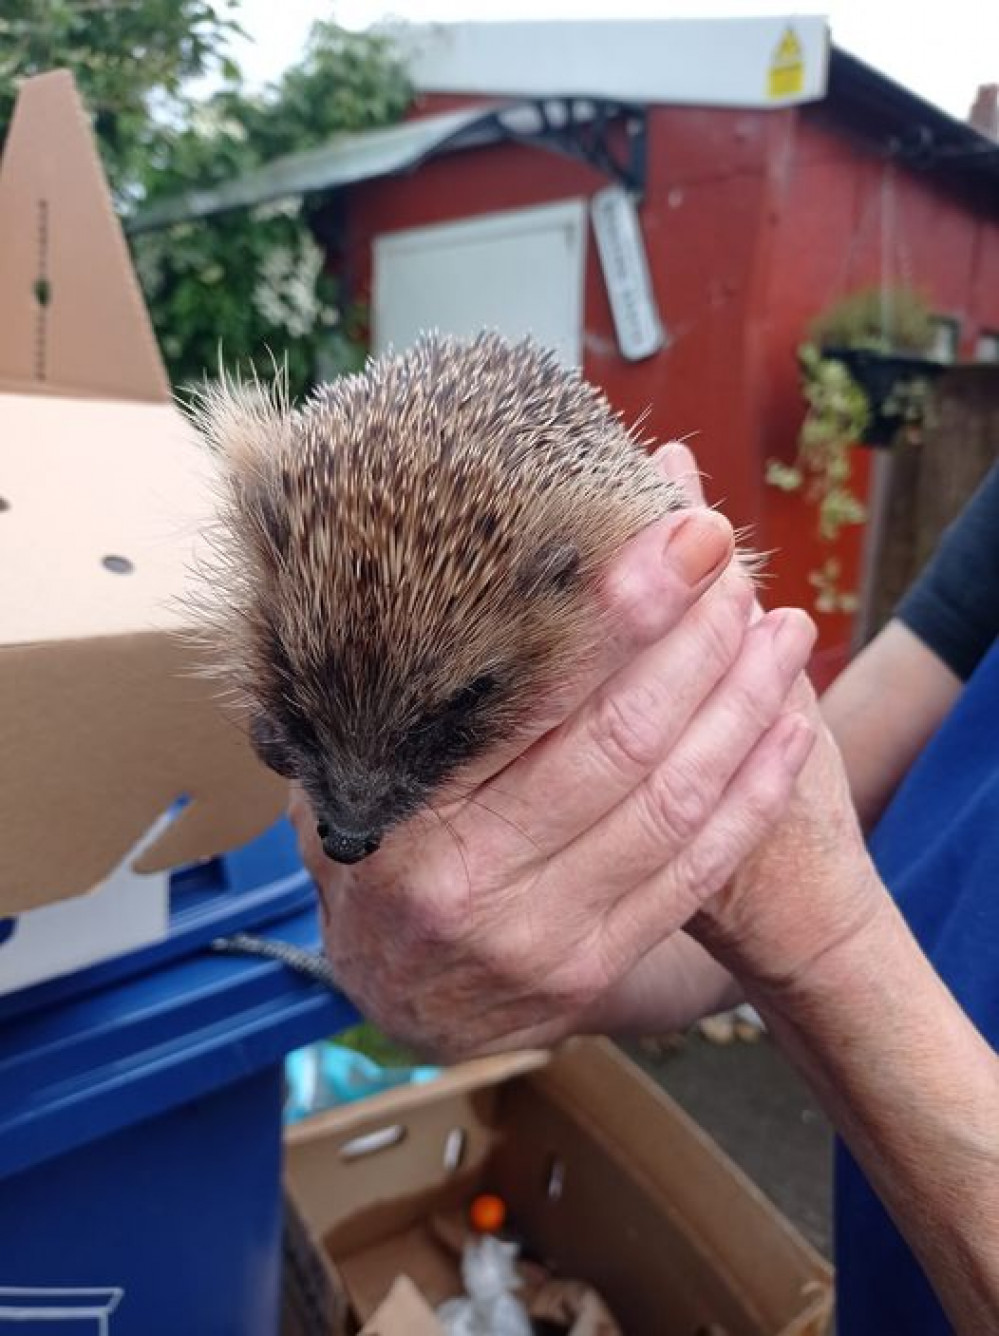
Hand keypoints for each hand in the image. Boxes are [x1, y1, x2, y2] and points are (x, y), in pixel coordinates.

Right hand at [290, 444, 816, 1059]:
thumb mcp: (345, 778)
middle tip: (734, 561)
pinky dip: (752, 792)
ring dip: (742, 706)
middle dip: (695, 640)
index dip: (620, 613)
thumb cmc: (375, 859)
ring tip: (782, 629)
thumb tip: (444, 566)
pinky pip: (697, 871)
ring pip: (673, 802)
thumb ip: (388, 698)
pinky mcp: (597, 966)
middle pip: (621, 740)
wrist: (390, 1001)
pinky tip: (787, 725)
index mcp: (406, 817)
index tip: (679, 538)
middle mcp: (473, 880)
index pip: (532, 696)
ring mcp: (542, 934)